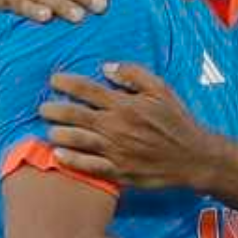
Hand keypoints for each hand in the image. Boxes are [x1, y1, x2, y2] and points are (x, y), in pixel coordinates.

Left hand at [43, 63, 218, 189]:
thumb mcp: (162, 89)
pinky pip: (89, 166)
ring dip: (58, 134)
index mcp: (125, 104)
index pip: (87, 89)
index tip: (53, 80)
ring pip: (77, 140)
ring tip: (49, 130)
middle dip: (53, 109)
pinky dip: (71, 161)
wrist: (193, 157)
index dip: (66, 82)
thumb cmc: (177, 121)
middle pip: (75, 115)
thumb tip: (106, 67)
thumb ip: (134, 74)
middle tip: (43, 107)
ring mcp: (115, 151)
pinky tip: (58, 156)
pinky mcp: (118, 171)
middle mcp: (116, 127)